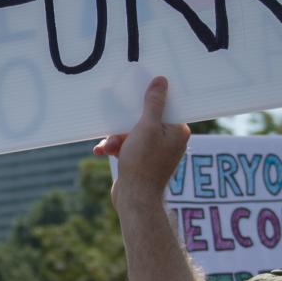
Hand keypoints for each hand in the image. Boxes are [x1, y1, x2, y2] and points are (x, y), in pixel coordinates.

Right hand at [94, 76, 187, 211]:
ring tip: (108, 146)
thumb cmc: (143, 163)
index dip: (147, 102)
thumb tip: (161, 81)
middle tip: (115, 127)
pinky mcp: (142, 161)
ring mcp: (156, 152)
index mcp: (178, 131)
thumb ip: (153, 103)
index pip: (164, 107)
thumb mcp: (146, 127)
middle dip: (124, 125)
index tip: (134, 98)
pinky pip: (128, 146)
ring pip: (132, 133)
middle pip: (145, 119)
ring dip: (116, 138)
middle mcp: (170, 141)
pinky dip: (115, 147)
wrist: (134, 199)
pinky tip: (103, 151)